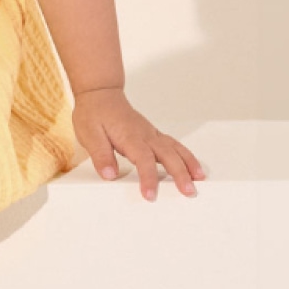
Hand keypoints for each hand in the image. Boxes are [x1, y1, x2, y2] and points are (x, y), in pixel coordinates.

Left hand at [71, 86, 204, 199]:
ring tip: (199, 179)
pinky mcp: (153, 134)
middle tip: (188, 192)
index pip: (143, 159)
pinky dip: (186, 156)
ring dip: (189, 163)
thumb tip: (109, 175)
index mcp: (129, 136)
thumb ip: (100, 155)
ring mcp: (151, 134)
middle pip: (168, 154)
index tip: (150, 195)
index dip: (148, 178)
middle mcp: (145, 135)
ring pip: (175, 148)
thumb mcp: (89, 135)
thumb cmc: (94, 113)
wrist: (101, 94)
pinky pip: (174, 145)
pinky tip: (192, 166)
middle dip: (180, 174)